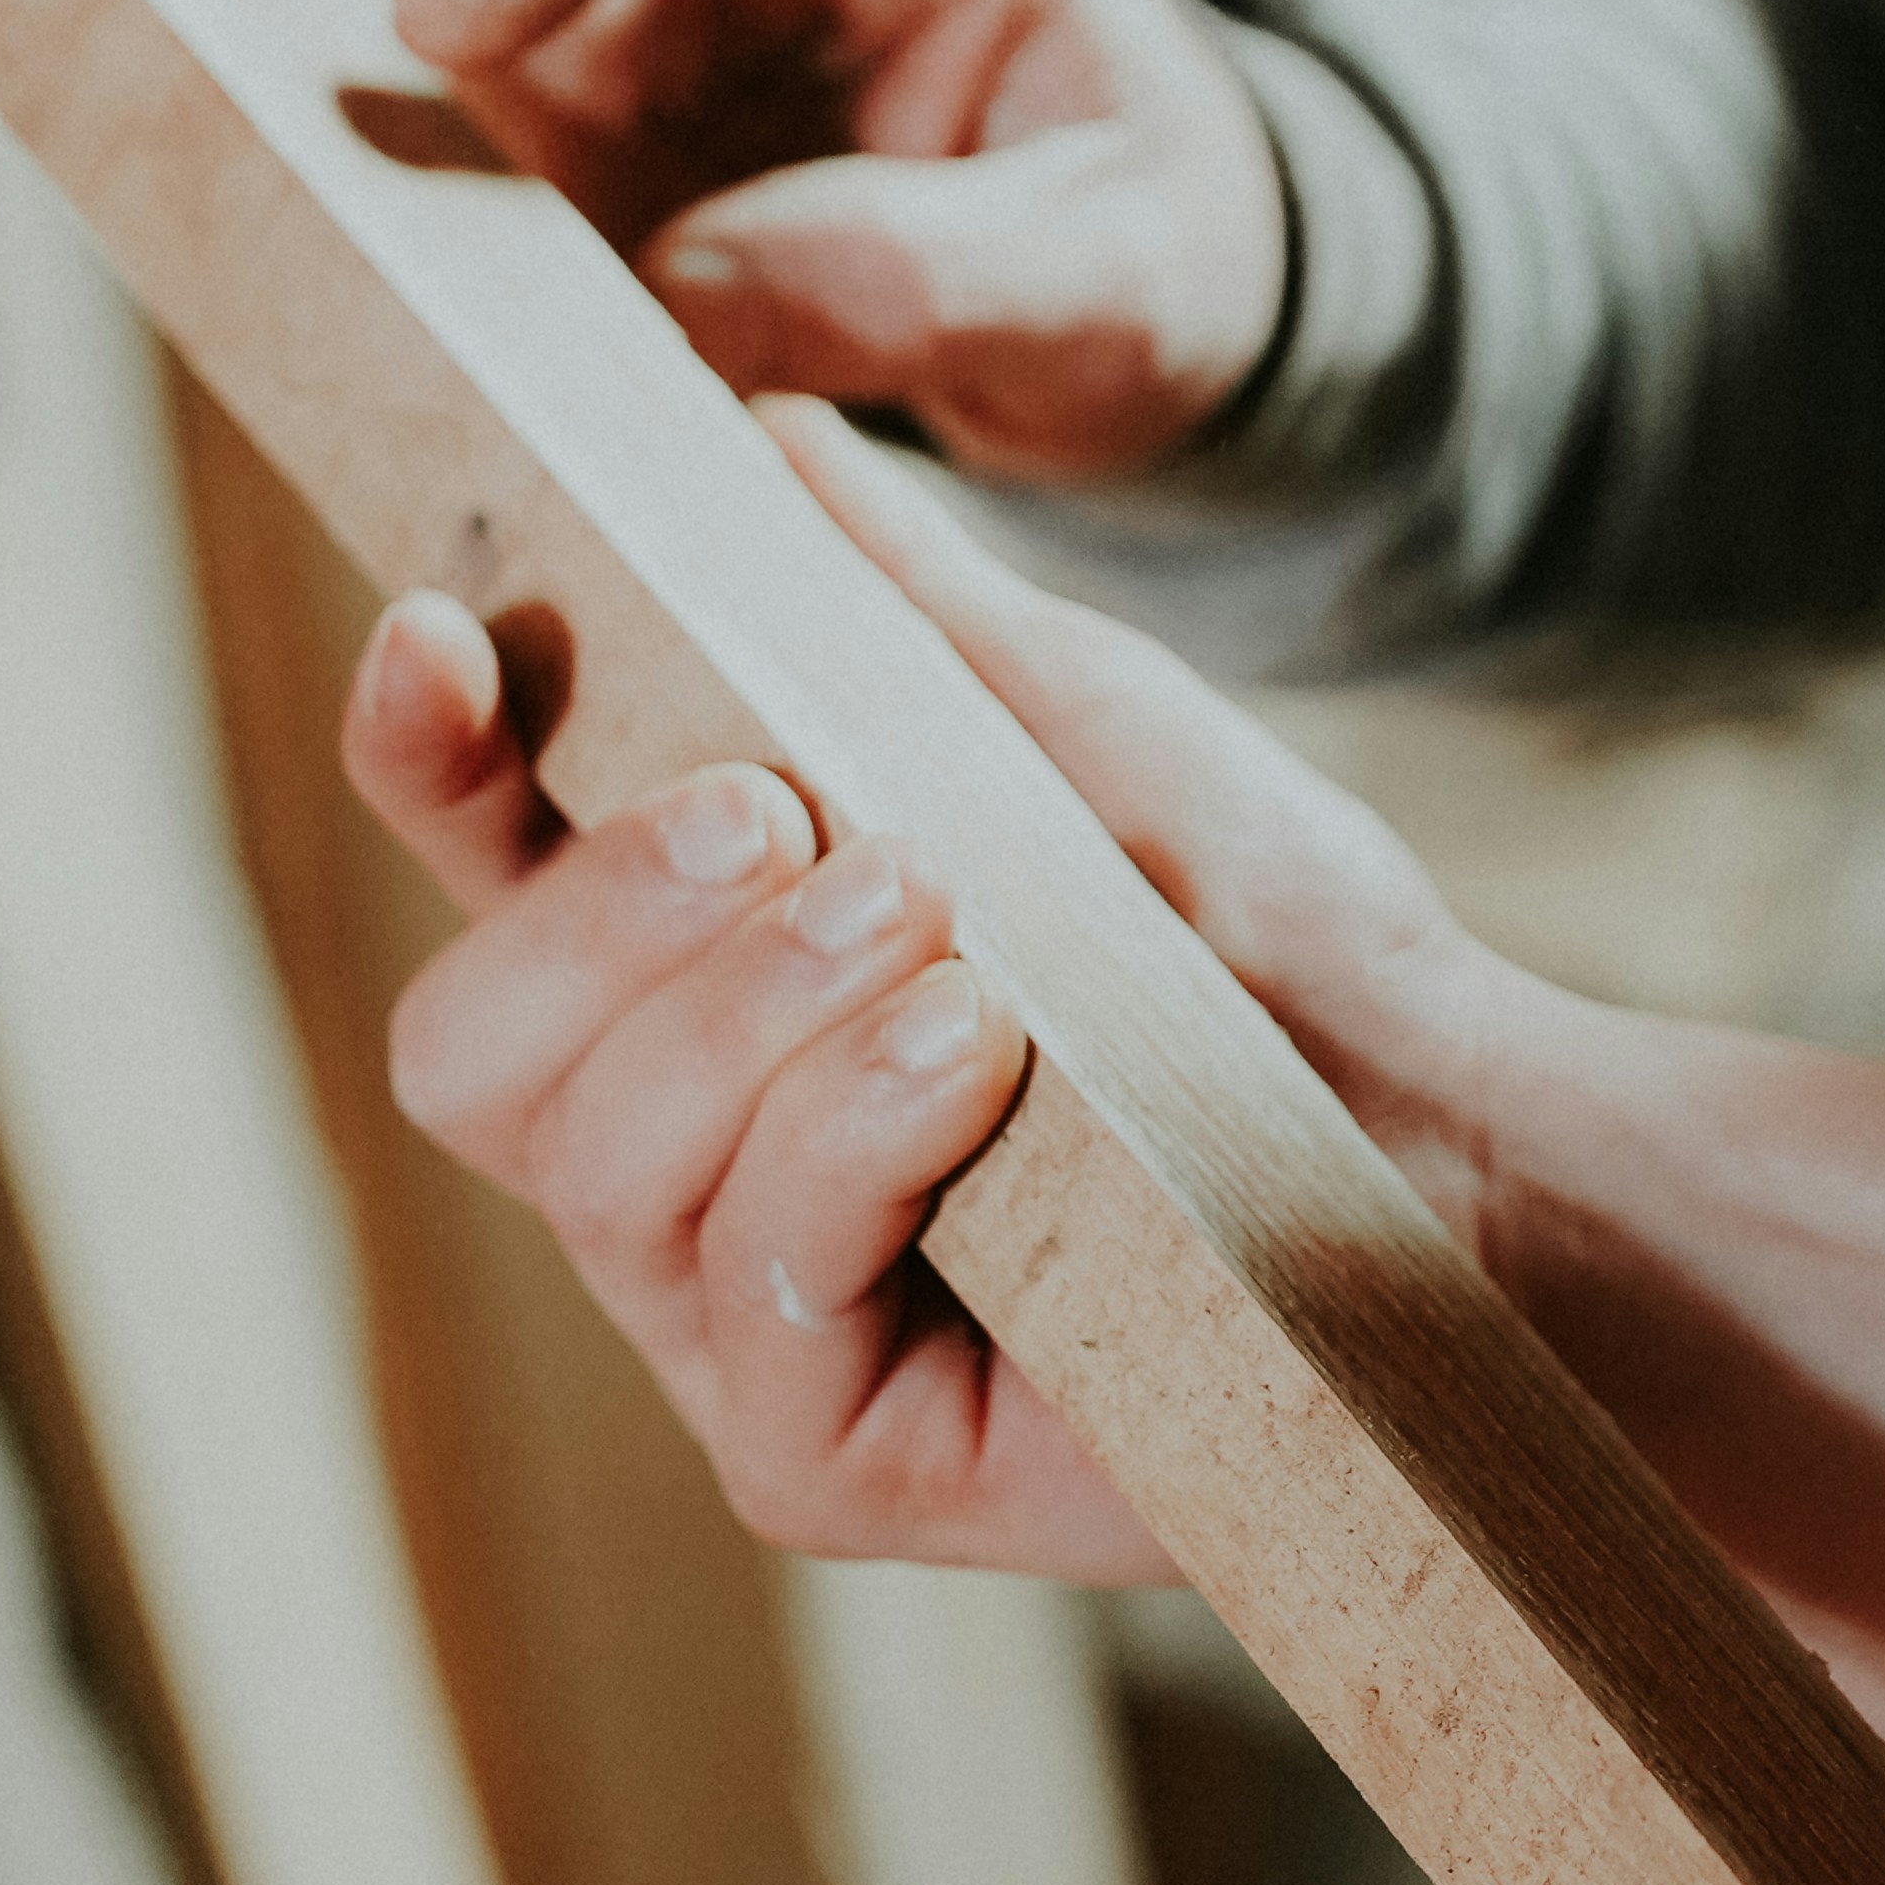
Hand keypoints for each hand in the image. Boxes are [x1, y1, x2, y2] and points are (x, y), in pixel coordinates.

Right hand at [342, 404, 1504, 1571]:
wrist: (1465, 1139)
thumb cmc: (1260, 936)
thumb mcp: (1066, 724)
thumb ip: (887, 595)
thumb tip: (744, 425)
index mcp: (691, 978)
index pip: (478, 874)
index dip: (420, 763)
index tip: (442, 637)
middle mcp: (679, 1160)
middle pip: (468, 1050)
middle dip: (594, 911)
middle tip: (770, 809)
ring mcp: (738, 1326)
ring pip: (594, 1167)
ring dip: (744, 1011)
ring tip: (926, 911)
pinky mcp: (827, 1459)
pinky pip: (747, 1293)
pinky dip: (842, 1141)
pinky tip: (968, 1052)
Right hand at [388, 0, 1289, 482]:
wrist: (1134, 303)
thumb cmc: (1147, 253)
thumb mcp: (1106, 286)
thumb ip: (927, 279)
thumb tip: (679, 287)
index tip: (444, 20)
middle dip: (472, 68)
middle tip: (391, 225)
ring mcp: (676, 16)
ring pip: (505, 68)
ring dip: (472, 197)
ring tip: (466, 337)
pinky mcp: (616, 129)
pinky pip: (508, 178)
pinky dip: (486, 266)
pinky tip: (474, 362)